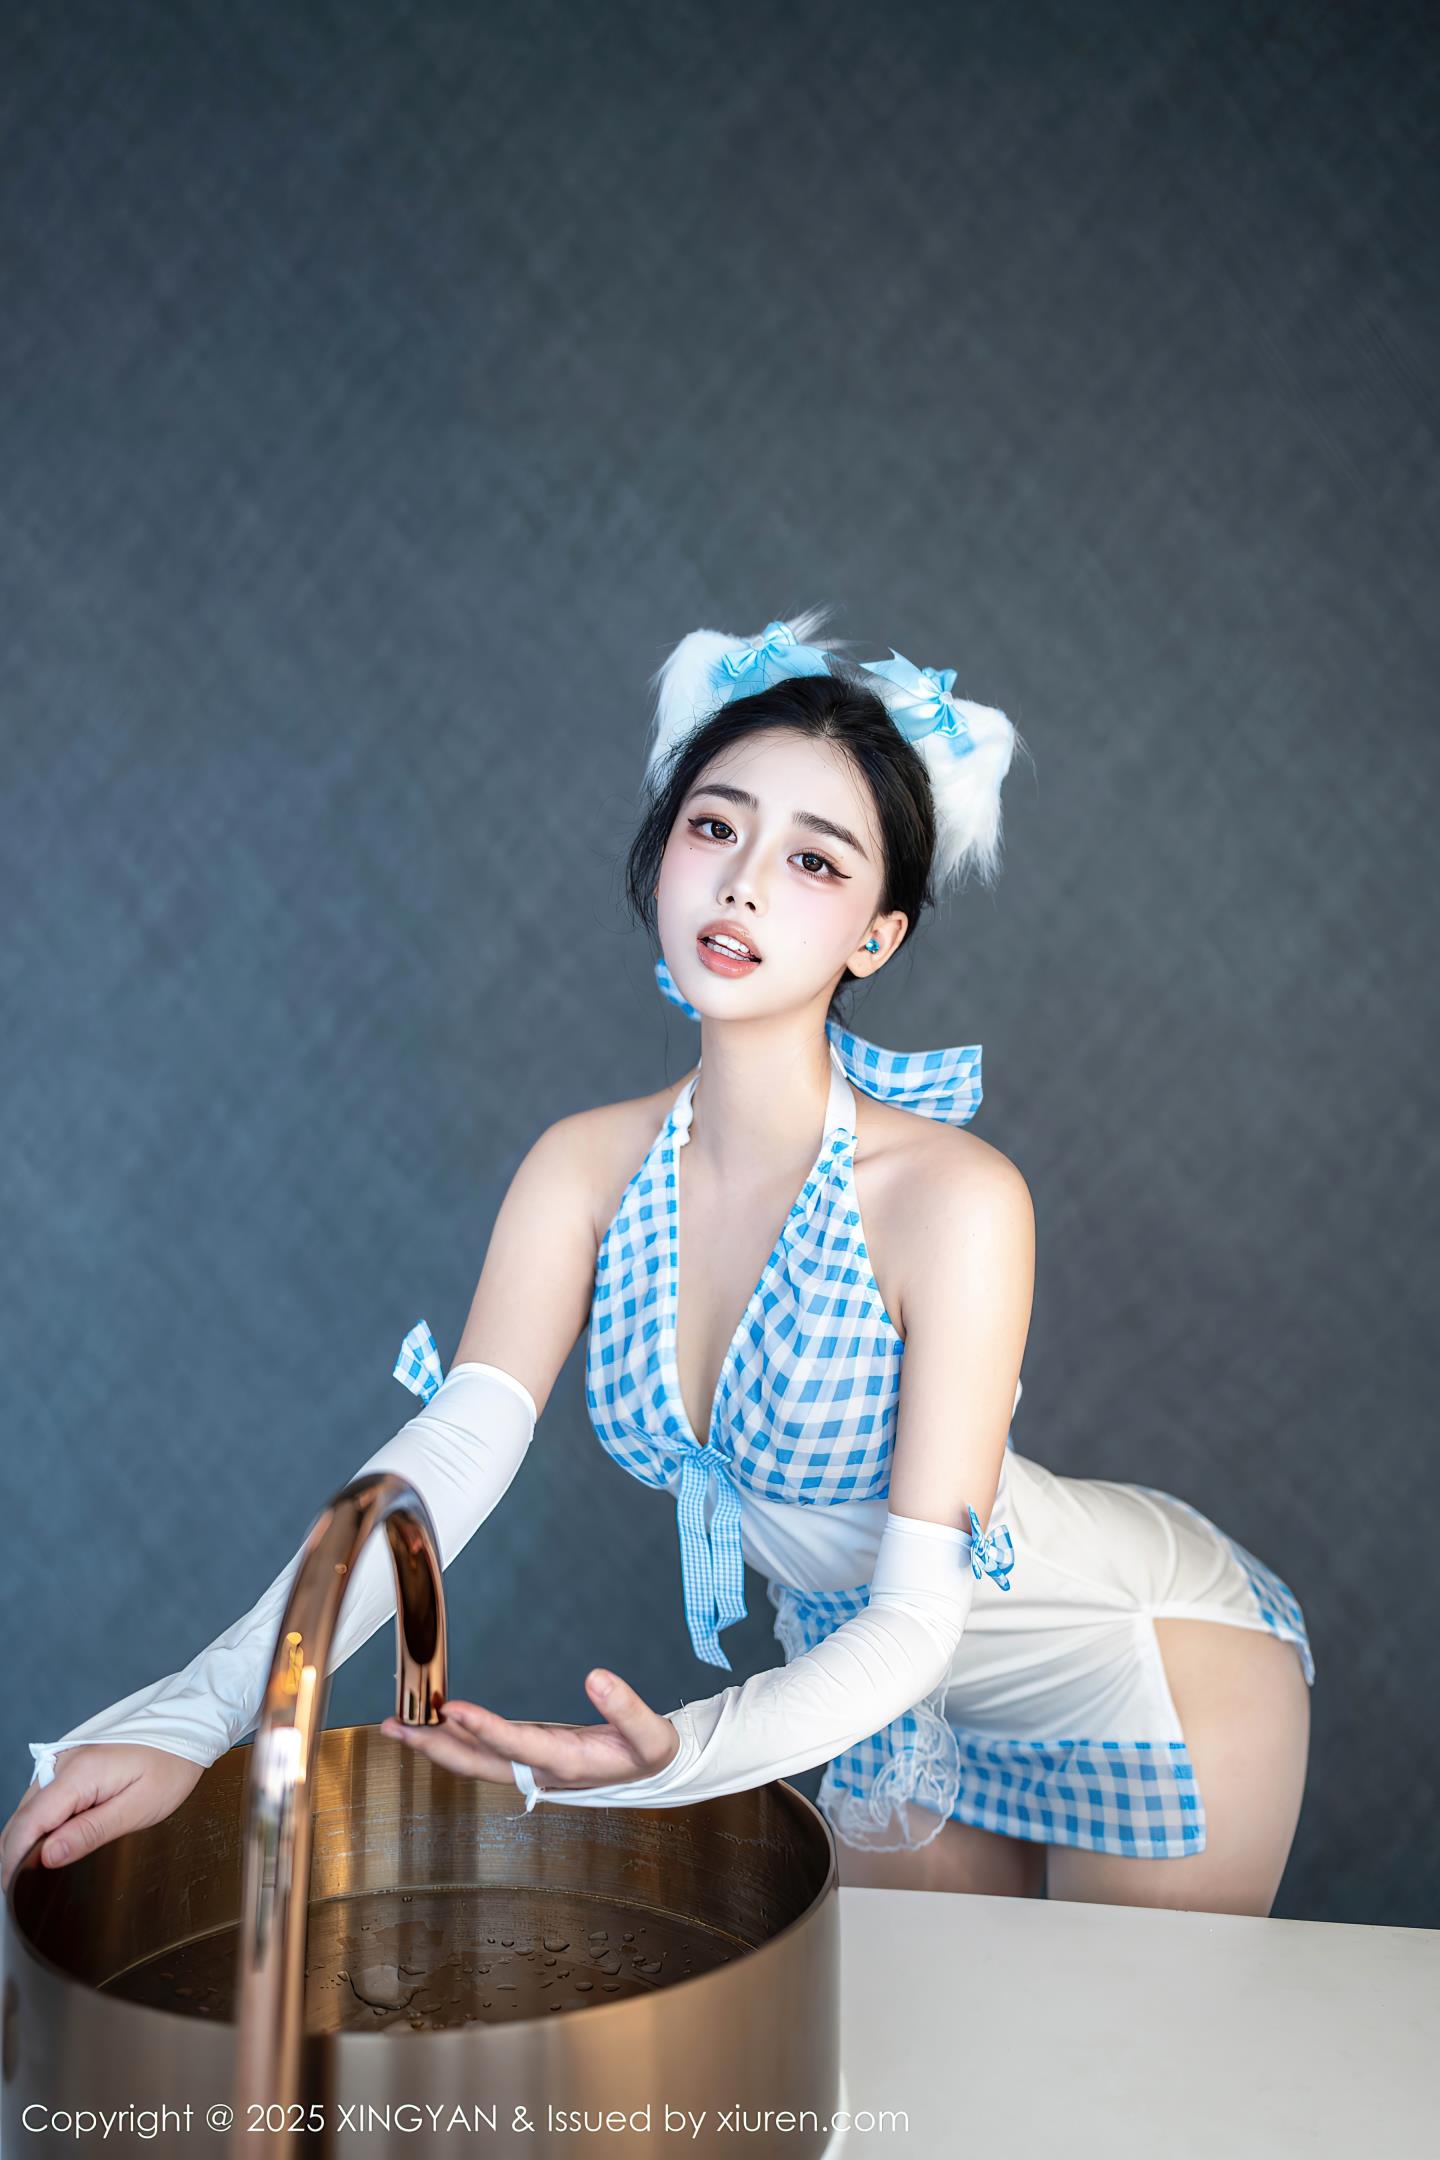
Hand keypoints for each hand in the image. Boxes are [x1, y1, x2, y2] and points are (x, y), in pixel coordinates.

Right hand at [1, 1745, 204, 1893]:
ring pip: (27, 1810)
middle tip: (20, 1892)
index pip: (28, 1824)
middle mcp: (62, 1764)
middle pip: (21, 1818)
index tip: (11, 1891)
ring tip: (31, 1875)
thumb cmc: (170, 1768)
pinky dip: (36, 1826)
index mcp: (78, 1774)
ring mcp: (63, 1762)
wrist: (185, 1730)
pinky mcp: (68, 1766)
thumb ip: (89, 1833)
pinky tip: (47, 1847)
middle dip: (14, 1856)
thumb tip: (47, 1857)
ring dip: (24, 1842)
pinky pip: (41, 1801)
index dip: (13, 1861)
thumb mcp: (137, 1808)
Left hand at [380, 1667, 680, 1794]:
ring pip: (473, 1761)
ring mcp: (529, 1767)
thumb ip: (627, 1708)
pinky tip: (435, 1726)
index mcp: (568, 1764)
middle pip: (477, 1764)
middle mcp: (540, 1770)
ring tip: (398, 1727)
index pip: (516, 1746)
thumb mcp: (651, 1734)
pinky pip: (481, 1753)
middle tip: (396, 1727)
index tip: (452, 1708)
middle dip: (435, 1746)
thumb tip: (597, 1676)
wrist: (652, 1772)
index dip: (483, 1728)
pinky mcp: (526, 1758)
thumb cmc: (649, 1753)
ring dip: (435, 1745)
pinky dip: (454, 1740)